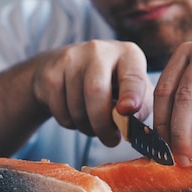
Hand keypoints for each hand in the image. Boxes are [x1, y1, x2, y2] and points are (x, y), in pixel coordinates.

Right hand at [31, 40, 153, 145]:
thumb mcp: (133, 92)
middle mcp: (99, 50)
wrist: (66, 70)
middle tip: (110, 140)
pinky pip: (60, 109)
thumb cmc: (110, 85)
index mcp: (128, 55)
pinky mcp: (50, 73)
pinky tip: (75, 115)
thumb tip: (133, 125)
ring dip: (86, 126)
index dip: (131, 94)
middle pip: (96, 92)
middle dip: (103, 124)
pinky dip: (69, 122)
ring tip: (93, 125)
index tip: (127, 111)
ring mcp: (72, 59)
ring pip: (77, 106)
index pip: (132, 76)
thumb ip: (140, 108)